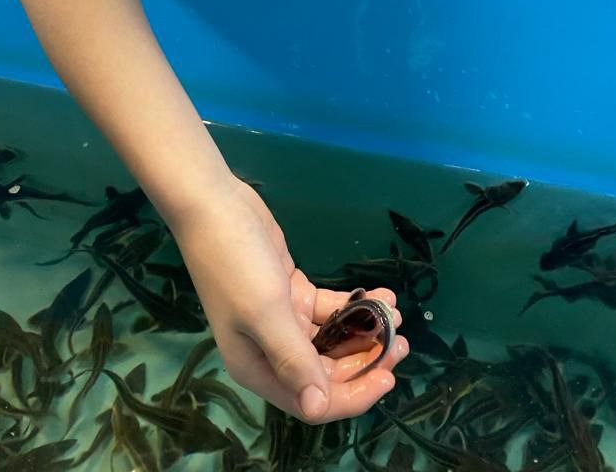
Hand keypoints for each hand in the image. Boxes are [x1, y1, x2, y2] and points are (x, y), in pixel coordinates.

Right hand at [167, 174, 408, 422]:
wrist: (214, 207)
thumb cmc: (235, 263)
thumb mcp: (265, 312)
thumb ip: (294, 359)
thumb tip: (318, 408)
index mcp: (257, 367)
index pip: (312, 401)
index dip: (352, 395)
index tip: (388, 376)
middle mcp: (269, 351)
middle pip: (325, 373)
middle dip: (365, 362)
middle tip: (401, 342)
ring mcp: (281, 320)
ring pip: (330, 340)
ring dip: (363, 332)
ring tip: (395, 316)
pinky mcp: (290, 292)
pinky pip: (328, 310)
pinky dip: (352, 306)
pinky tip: (379, 295)